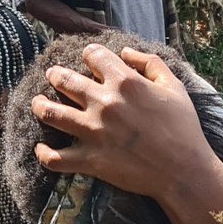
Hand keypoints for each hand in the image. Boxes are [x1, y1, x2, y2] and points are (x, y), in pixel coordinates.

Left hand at [31, 44, 222, 200]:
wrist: (183, 171)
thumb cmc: (183, 128)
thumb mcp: (175, 87)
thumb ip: (150, 63)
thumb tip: (125, 52)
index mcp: (125, 82)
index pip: (93, 55)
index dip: (90, 55)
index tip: (90, 61)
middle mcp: (104, 103)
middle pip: (63, 79)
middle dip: (56, 75)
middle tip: (55, 77)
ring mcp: (93, 132)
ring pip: (49, 113)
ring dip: (39, 105)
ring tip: (39, 103)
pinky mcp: (89, 160)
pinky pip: (54, 157)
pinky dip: (43, 152)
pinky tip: (42, 146)